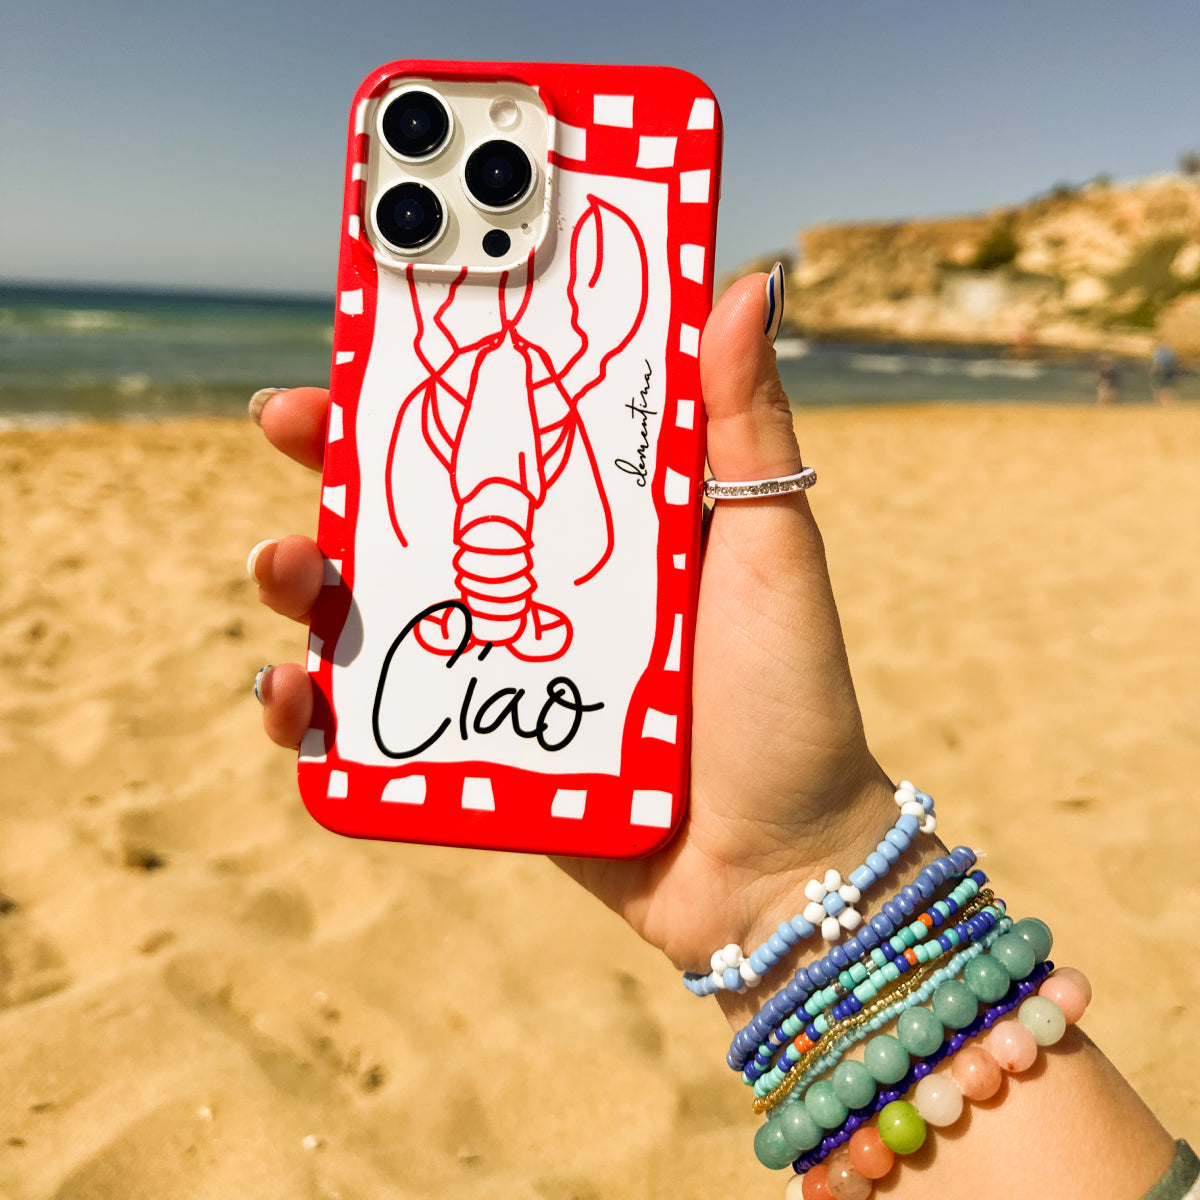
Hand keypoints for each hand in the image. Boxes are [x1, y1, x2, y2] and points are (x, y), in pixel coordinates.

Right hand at [252, 274, 897, 991]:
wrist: (776, 866)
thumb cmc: (787, 700)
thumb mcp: (769, 547)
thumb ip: (746, 426)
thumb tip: (750, 278)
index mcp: (597, 525)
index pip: (495, 433)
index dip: (431, 379)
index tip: (371, 328)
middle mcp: (535, 587)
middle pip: (410, 510)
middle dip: (334, 462)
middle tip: (288, 421)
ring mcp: (495, 671)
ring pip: (369, 609)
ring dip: (301, 578)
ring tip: (280, 566)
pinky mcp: (472, 753)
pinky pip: (369, 723)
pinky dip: (311, 709)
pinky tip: (291, 694)